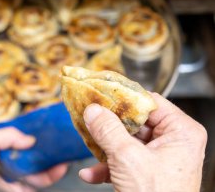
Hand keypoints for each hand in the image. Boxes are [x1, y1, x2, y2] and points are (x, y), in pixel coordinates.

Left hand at [0, 127, 67, 191]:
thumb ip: (9, 135)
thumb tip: (31, 139)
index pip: (18, 143)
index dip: (32, 137)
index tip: (45, 129)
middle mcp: (8, 165)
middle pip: (32, 156)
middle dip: (46, 149)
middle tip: (59, 141)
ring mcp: (16, 179)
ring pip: (40, 170)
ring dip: (54, 162)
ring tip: (65, 153)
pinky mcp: (22, 190)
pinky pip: (40, 183)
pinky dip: (53, 175)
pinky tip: (61, 166)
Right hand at [79, 92, 206, 191]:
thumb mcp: (127, 158)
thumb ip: (108, 130)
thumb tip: (93, 110)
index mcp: (181, 132)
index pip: (150, 102)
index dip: (123, 98)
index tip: (101, 94)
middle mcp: (174, 142)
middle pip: (135, 122)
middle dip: (109, 126)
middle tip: (90, 118)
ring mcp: (161, 158)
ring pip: (126, 141)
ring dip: (104, 147)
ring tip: (88, 144)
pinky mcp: (149, 173)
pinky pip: (125, 160)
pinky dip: (107, 166)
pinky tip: (90, 173)